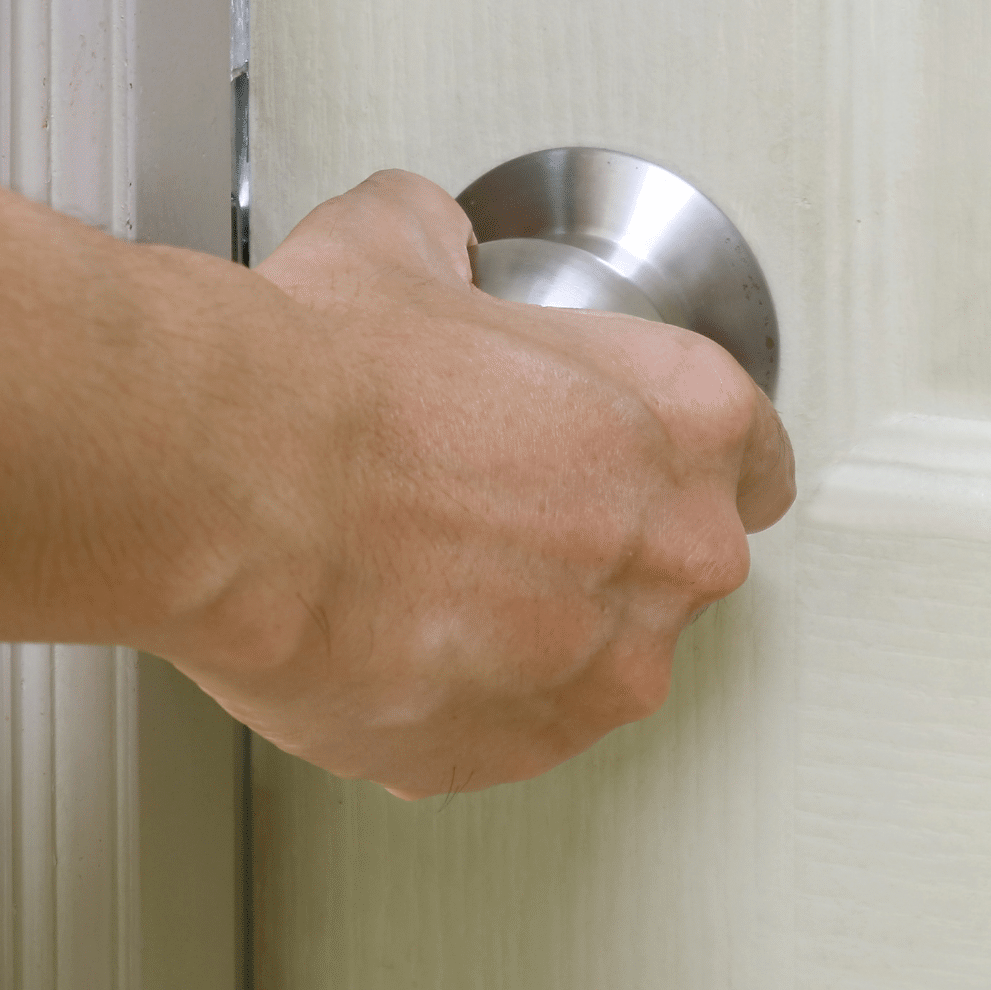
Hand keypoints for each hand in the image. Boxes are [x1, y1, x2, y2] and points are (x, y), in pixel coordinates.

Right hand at [165, 171, 793, 798]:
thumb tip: (423, 239)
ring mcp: (601, 669)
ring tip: (424, 576)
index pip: (754, 455)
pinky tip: (388, 633)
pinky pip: (507, 725)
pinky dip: (456, 694)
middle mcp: (675, 553)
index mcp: (689, 416)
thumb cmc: (328, 379)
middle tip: (493, 508)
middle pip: (674, 562)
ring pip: (594, 657)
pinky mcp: (514, 750)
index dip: (677, 452)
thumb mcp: (396, 246)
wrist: (235, 489)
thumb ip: (443, 245)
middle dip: (598, 544)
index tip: (629, 458)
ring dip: (531, 627)